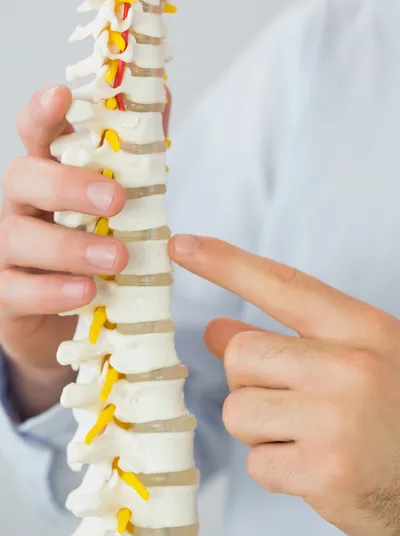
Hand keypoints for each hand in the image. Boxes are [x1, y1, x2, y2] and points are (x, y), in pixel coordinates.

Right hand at [0, 85, 170, 418]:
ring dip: (69, 246)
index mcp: (49, 177)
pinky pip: (17, 291)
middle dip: (66, 184)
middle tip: (114, 199)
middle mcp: (22, 207)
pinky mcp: (7, 296)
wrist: (76, 312)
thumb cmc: (96, 245)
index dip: (43, 114)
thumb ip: (139, 152)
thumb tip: (163, 95)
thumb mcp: (123, 199)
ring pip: (18, 236)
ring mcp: (8, 251)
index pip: (36, 136)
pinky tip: (85, 291)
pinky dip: (52, 291)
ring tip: (116, 257)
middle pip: (21, 178)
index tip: (61, 96)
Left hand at [169, 235, 399, 535]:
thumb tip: (216, 329)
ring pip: (238, 410)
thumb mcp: (353, 356)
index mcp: (361, 327)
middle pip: (241, 355)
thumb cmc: (389, 410)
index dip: (225, 262)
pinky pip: (256, 461)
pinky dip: (275, 465)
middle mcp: (351, 367)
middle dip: (250, 380)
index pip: (280, 284)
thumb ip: (286, 338)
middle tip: (290, 397)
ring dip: (261, 426)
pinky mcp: (325, 472)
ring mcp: (337, 420)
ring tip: (306, 432)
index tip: (182, 245)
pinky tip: (313, 463)